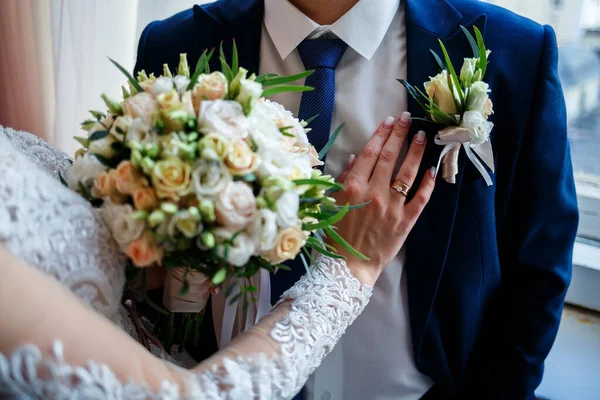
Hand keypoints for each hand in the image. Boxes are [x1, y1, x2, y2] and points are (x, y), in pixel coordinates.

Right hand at [330, 112, 435, 285]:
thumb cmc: (335, 235)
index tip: (389, 120)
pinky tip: (431, 169)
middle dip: (399, 134)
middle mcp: (374, 193)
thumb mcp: (331, 203)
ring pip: (407, 173)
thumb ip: (343, 179)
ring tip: (421, 136)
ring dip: (415, 152)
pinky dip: (427, 183)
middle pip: (389, 157)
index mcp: (353, 187)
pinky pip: (420, 198)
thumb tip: (355, 157)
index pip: (370, 153)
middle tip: (408, 118)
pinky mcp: (405, 221)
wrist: (347, 266)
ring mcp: (392, 207)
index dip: (381, 134)